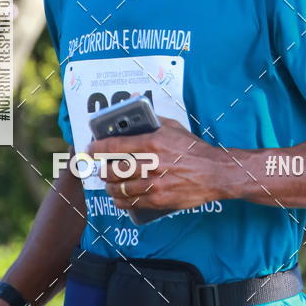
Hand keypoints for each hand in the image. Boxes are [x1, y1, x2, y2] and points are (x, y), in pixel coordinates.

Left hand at [86, 116, 227, 211]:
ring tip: (109, 183)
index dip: (97, 148)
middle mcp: (151, 164)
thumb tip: (134, 103)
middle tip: (102, 168)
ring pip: (119, 188)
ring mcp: (154, 184)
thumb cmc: (195, 149)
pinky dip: (120, 200)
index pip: (115, 145)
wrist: (215, 172)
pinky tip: (118, 198)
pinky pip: (131, 202)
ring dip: (109, 186)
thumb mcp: (174, 127)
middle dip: (103, 170)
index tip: (90, 149)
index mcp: (152, 142)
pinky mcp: (159, 200)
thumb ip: (153, 119)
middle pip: (113, 170)